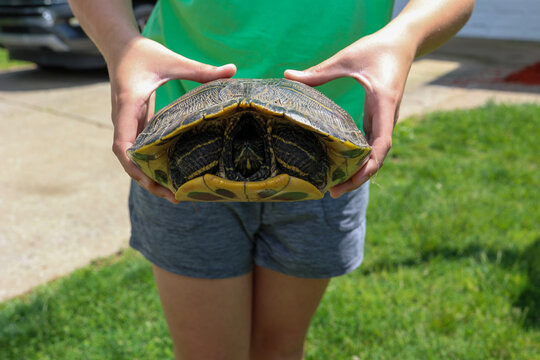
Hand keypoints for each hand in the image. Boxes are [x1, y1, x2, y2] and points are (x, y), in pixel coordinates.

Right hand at [107, 36, 235, 202]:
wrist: (120, 46)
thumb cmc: (143, 52)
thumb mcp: (172, 61)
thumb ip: (200, 69)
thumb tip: (233, 70)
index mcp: (128, 106)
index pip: (123, 144)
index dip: (134, 165)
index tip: (152, 180)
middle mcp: (124, 120)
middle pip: (129, 160)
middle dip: (147, 180)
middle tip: (174, 197)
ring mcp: (129, 123)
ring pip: (133, 158)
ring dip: (149, 176)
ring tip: (175, 193)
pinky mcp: (136, 123)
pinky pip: (140, 149)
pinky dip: (152, 164)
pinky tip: (171, 173)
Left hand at [285, 30, 415, 197]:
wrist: (404, 43)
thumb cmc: (377, 48)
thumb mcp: (347, 58)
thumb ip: (319, 71)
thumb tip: (287, 76)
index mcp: (383, 105)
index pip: (381, 144)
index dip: (368, 166)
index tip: (349, 180)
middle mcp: (386, 118)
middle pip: (377, 157)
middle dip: (359, 177)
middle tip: (333, 191)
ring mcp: (383, 120)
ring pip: (374, 154)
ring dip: (359, 171)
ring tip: (334, 185)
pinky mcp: (378, 118)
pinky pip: (370, 144)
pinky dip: (358, 158)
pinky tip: (340, 164)